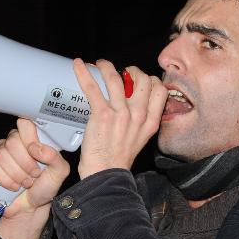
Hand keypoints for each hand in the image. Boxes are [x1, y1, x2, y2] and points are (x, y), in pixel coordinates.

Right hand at [0, 118, 70, 238]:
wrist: (30, 206)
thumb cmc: (44, 187)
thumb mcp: (59, 173)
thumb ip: (55, 157)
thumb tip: (37, 148)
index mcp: (32, 138)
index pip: (25, 124)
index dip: (29, 140)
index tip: (36, 154)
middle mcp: (15, 141)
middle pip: (12, 142)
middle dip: (25, 164)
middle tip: (34, 174)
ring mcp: (0, 151)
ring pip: (2, 155)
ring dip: (17, 175)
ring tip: (25, 182)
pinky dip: (5, 180)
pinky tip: (13, 185)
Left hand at [73, 59, 167, 179]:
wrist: (106, 174)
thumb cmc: (119, 158)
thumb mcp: (140, 138)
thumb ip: (141, 120)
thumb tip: (133, 103)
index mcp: (151, 121)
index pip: (160, 89)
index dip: (151, 79)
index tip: (140, 79)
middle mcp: (139, 115)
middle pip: (142, 79)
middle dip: (131, 70)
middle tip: (121, 72)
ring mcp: (121, 114)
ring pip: (117, 78)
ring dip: (106, 66)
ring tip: (99, 64)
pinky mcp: (102, 115)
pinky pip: (92, 88)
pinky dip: (83, 74)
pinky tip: (78, 65)